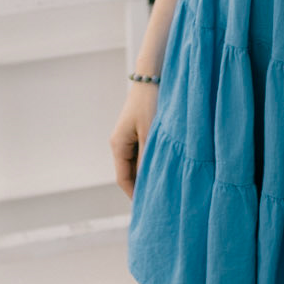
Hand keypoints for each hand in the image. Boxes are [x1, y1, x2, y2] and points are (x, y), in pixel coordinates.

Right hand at [111, 80, 159, 198]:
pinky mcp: (139, 130)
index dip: (135, 195)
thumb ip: (147, 160)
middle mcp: (120, 143)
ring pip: (137, 163)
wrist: (152, 75)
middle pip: (130, 173)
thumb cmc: (150, 103)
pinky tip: (166, 165)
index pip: (123, 179)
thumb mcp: (150, 135)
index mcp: (118, 145)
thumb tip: (148, 184)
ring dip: (148, 172)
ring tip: (166, 185)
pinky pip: (143, 153)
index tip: (149, 208)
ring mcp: (129, 136)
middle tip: (161, 200)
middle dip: (143, 186)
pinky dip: (152, 161)